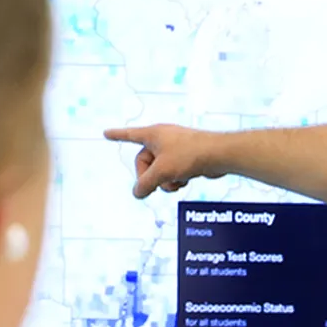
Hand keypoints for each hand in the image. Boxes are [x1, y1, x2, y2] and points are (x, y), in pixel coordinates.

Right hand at [103, 124, 224, 198]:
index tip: (106, 133)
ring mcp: (175, 148)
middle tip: (158, 184)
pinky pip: (172, 171)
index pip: (129, 135)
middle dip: (150, 177)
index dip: (117, 135)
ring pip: (159, 170)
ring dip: (165, 181)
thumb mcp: (162, 172)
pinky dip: (176, 179)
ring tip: (177, 181)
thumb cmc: (190, 155)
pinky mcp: (186, 157)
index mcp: (153, 134)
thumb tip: (137, 193)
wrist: (219, 154)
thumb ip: (145, 184)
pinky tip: (186, 180)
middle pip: (144, 163)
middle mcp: (163, 138)